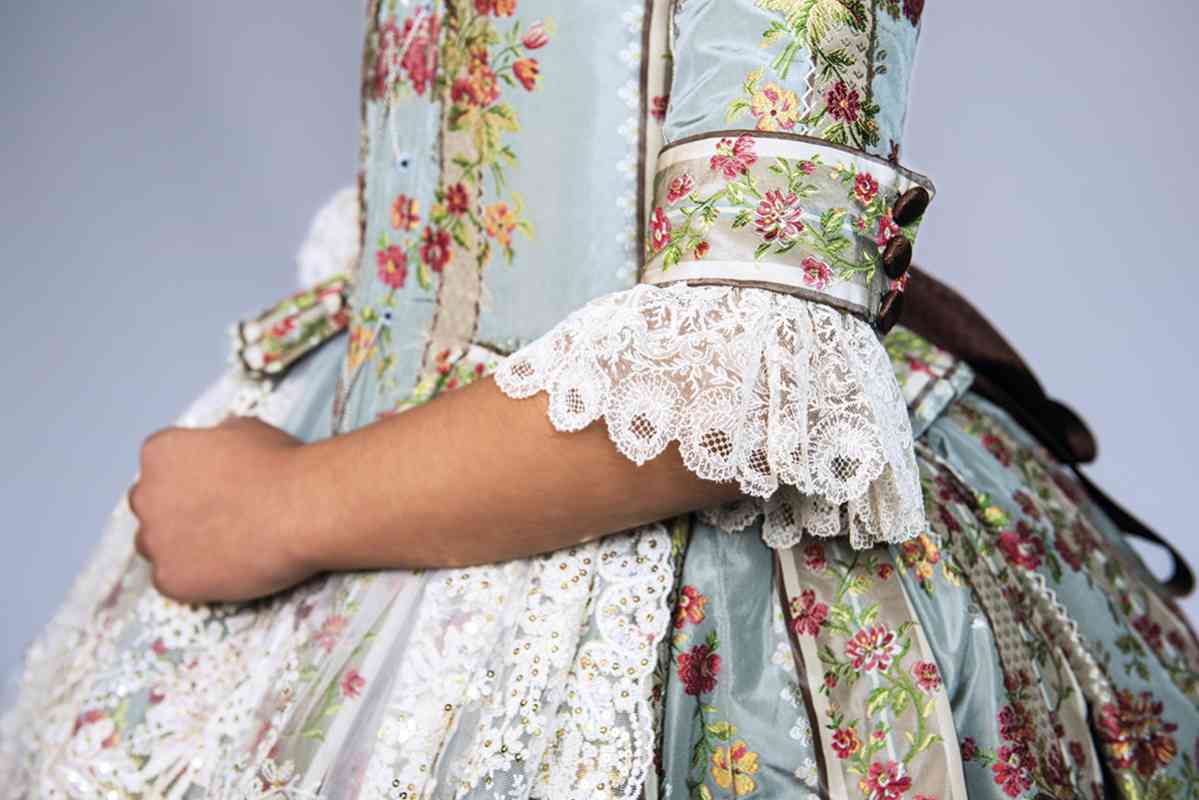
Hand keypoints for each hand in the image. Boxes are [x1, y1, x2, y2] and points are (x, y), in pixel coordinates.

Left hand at [130, 415, 318, 603]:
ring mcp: (154, 541)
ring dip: (181, 546)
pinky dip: (196, 578)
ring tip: (225, 547)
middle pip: (150, 506)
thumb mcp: (245, 430)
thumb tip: (219, 455)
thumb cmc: (280, 464)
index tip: (214, 486)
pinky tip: (229, 568)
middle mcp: (145, 496)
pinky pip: (173, 581)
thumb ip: (216, 443)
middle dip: (177, 511)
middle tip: (219, 517)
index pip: (160, 465)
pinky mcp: (169, 579)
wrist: (302, 509)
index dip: (189, 477)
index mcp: (161, 453)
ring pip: (157, 546)